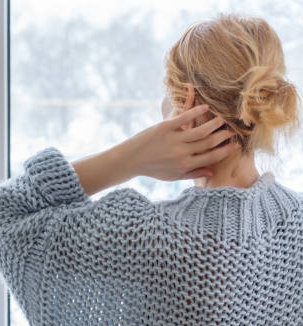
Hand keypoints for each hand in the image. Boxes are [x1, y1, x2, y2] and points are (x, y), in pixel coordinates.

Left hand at [124, 104, 239, 180]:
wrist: (130, 160)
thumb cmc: (152, 169)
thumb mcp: (172, 176)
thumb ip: (192, 174)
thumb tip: (211, 172)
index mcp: (185, 165)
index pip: (212, 157)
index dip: (226, 150)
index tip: (236, 145)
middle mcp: (181, 153)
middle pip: (209, 143)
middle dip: (223, 136)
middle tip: (232, 130)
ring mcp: (173, 140)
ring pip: (201, 131)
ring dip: (214, 124)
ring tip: (222, 119)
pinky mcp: (165, 128)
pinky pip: (184, 118)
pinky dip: (196, 111)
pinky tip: (205, 107)